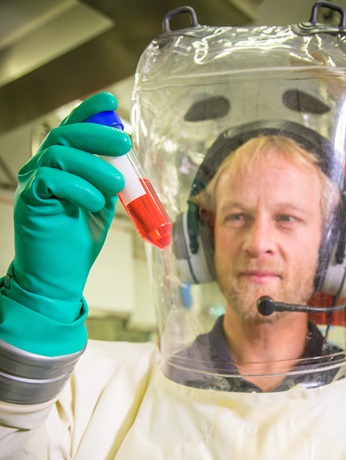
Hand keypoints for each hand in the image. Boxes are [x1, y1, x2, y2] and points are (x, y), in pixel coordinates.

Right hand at [7, 92, 130, 321]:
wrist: (58, 277)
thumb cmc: (77, 243)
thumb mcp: (100, 204)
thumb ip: (106, 178)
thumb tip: (123, 157)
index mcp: (59, 167)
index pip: (71, 130)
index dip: (88, 112)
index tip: (110, 102)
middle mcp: (41, 169)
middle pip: (65, 136)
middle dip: (97, 135)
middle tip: (124, 144)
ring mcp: (32, 184)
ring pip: (60, 155)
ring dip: (94, 166)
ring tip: (117, 186)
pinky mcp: (28, 201)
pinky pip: (50, 179)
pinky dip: (78, 187)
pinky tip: (94, 202)